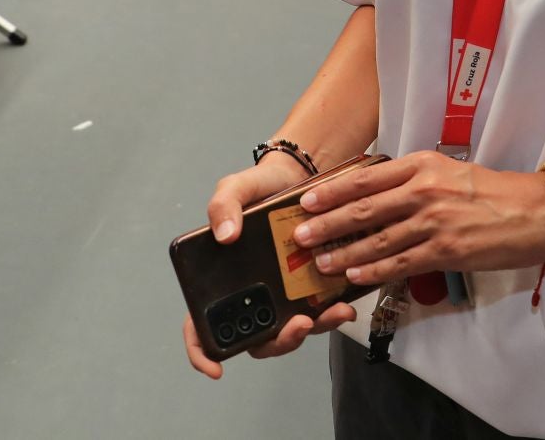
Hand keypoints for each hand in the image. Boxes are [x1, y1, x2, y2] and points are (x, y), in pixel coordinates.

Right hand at [183, 156, 357, 379]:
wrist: (299, 177)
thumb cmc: (260, 187)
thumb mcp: (235, 189)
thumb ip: (222, 206)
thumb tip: (224, 236)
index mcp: (221, 280)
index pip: (200, 324)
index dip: (203, 351)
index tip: (216, 367)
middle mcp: (250, 295)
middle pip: (255, 338)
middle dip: (278, 341)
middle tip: (296, 325)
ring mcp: (281, 295)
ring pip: (291, 330)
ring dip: (312, 329)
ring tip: (333, 313)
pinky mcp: (308, 290)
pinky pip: (317, 312)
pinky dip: (331, 313)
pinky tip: (344, 303)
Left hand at [289, 152, 544, 288]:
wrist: (536, 211)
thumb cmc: (493, 191)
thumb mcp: (449, 171)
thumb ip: (414, 179)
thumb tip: (376, 193)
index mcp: (422, 165)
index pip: (367, 178)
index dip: (333, 191)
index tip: (307, 200)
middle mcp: (424, 190)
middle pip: (364, 208)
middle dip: (328, 223)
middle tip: (300, 234)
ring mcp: (433, 222)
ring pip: (378, 239)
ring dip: (345, 253)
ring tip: (321, 262)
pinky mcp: (446, 250)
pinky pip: (401, 263)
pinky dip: (375, 271)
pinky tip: (355, 277)